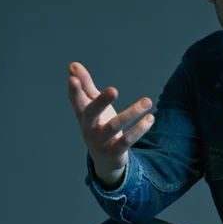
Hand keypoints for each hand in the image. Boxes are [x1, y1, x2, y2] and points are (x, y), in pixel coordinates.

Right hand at [67, 62, 154, 187]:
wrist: (104, 159)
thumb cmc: (98, 124)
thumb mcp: (92, 105)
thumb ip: (85, 86)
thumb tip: (73, 65)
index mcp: (83, 114)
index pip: (76, 101)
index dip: (74, 90)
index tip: (72, 77)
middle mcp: (88, 128)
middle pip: (91, 114)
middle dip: (101, 101)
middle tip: (114, 89)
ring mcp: (100, 142)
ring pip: (114, 126)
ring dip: (132, 113)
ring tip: (147, 101)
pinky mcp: (114, 152)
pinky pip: (127, 141)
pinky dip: (139, 129)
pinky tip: (150, 118)